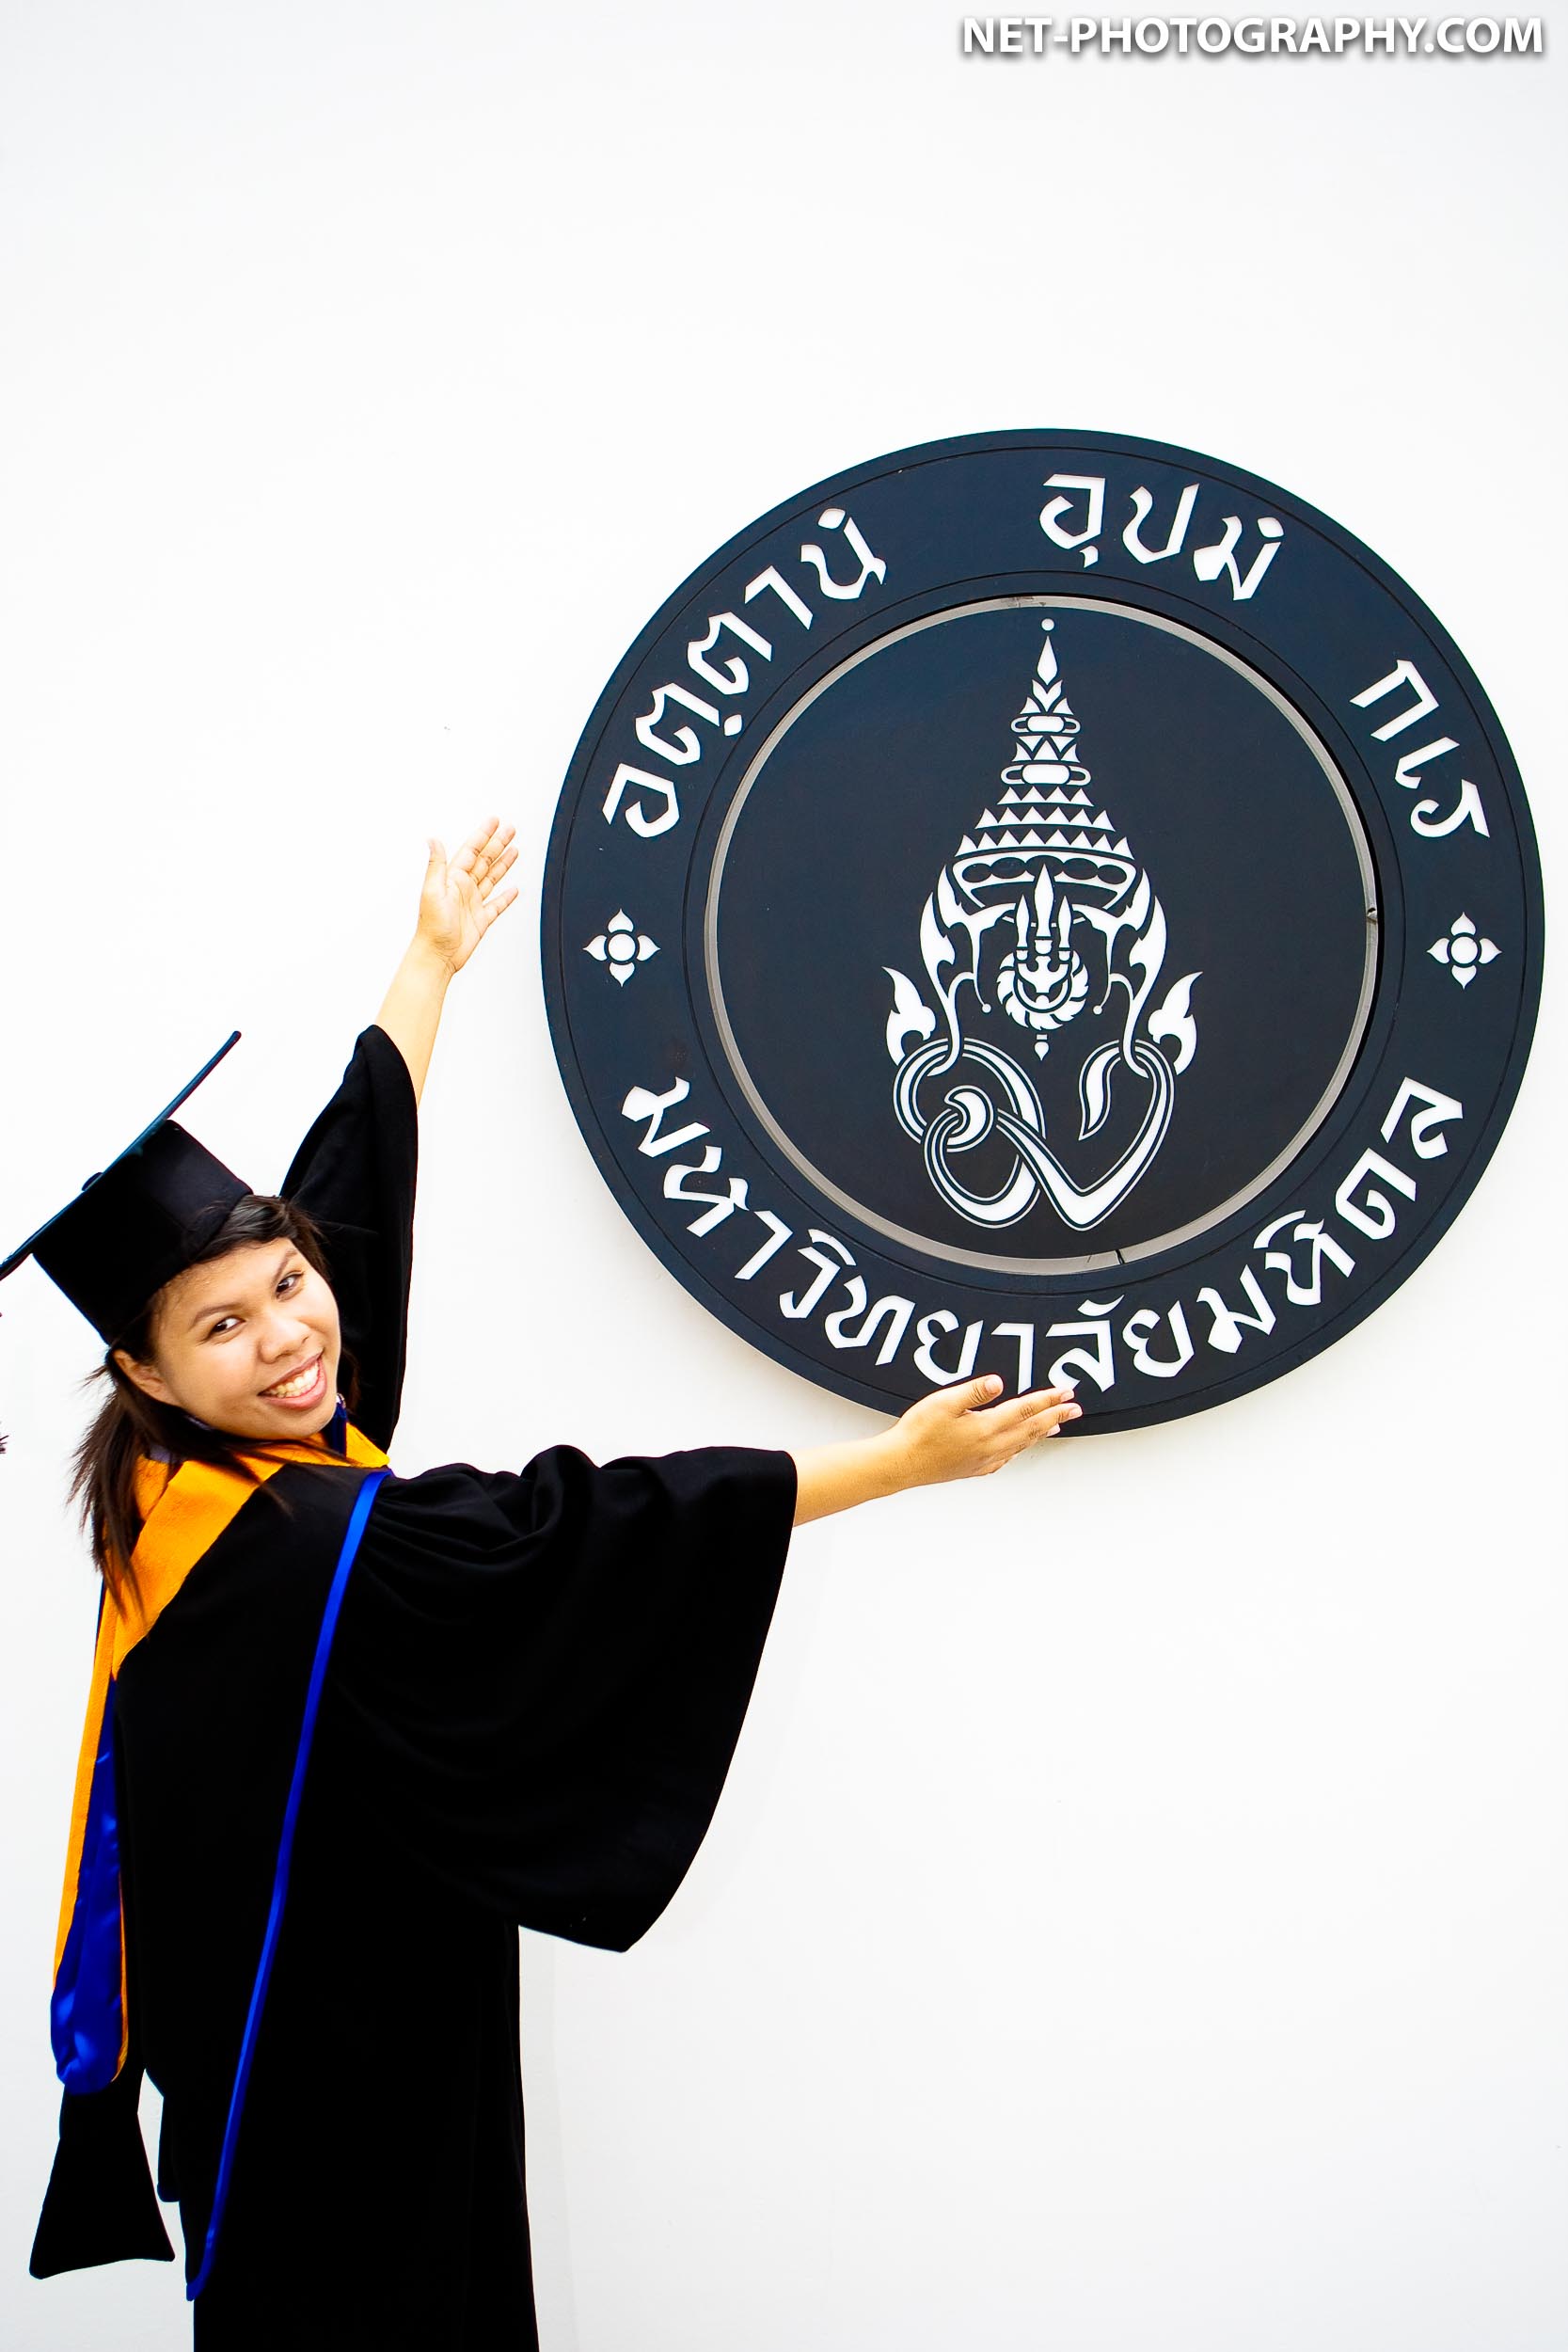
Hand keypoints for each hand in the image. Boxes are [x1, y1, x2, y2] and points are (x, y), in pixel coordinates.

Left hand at [416, 817, 518, 973]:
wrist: (437, 955)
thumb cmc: (432, 927)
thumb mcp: (432, 891)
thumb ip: (436, 865)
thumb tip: (433, 840)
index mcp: (453, 879)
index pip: (472, 851)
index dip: (484, 835)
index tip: (494, 822)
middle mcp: (464, 888)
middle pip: (485, 860)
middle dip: (498, 844)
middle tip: (510, 830)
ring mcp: (473, 903)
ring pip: (492, 878)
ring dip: (504, 864)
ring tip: (514, 850)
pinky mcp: (481, 920)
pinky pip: (497, 904)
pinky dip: (506, 897)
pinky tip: (513, 890)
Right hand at [790, 1377, 1080, 1523]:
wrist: (902, 1464)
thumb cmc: (918, 1432)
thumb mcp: (944, 1402)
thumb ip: (973, 1391)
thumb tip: (998, 1382)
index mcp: (987, 1427)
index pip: (1025, 1410)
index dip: (1048, 1400)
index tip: (1066, 1393)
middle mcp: (991, 1446)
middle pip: (1031, 1429)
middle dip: (1054, 1416)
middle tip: (1074, 1408)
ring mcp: (984, 1460)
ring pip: (1021, 1444)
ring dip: (1041, 1432)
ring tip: (1056, 1425)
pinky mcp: (975, 1468)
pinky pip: (1007, 1457)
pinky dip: (1020, 1448)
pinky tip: (1018, 1447)